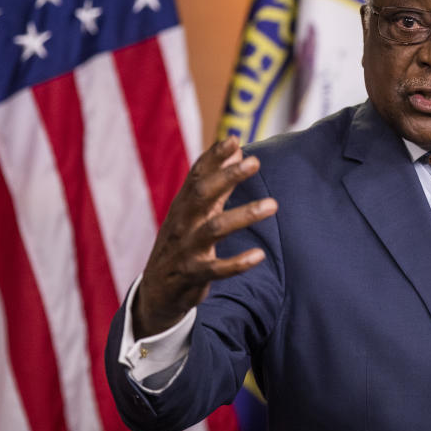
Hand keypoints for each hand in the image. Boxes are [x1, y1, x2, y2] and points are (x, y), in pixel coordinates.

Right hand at [132, 136, 277, 337]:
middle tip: (255, 162)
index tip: (234, 140)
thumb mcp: (195, 210)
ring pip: (215, 229)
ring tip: (273, 204)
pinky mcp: (193, 275)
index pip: (197, 175)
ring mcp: (187, 249)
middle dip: (228, 177)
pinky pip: (216, 269)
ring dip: (244, 215)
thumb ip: (217, 181)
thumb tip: (237, 146)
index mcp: (184, 205)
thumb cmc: (183, 241)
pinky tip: (259, 255)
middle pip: (203, 194)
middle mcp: (183, 223)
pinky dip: (237, 263)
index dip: (213, 157)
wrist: (156, 290)